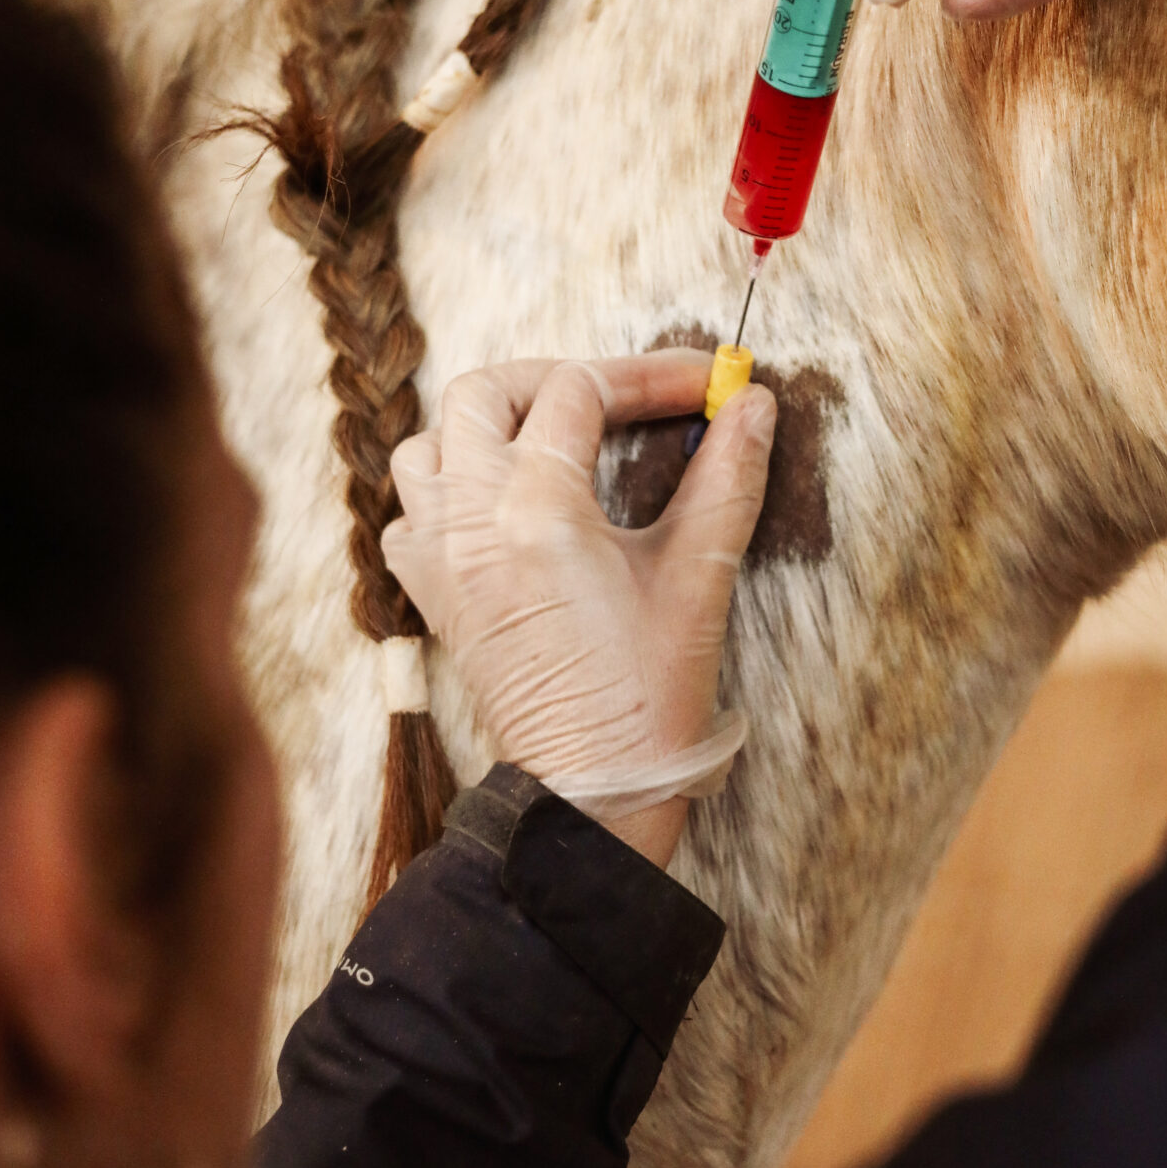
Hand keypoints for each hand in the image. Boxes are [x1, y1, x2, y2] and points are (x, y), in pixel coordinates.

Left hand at [382, 353, 775, 867]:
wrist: (593, 792)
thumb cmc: (648, 696)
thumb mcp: (699, 576)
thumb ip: (726, 478)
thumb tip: (753, 405)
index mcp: (535, 509)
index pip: (583, 391)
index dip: (650, 376)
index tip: (706, 386)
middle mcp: (470, 520)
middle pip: (488, 391)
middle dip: (561, 377)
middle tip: (626, 396)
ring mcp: (440, 556)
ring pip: (434, 440)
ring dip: (493, 421)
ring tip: (560, 435)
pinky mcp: (432, 592)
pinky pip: (413, 507)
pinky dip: (451, 484)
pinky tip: (505, 501)